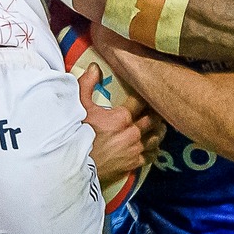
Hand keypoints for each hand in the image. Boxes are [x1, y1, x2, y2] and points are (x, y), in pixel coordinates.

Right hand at [80, 64, 163, 182]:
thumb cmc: (75, 135)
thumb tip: (96, 67)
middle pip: (152, 120)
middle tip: (159, 107)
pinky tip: (154, 146)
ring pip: (155, 137)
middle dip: (156, 113)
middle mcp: (132, 132)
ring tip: (159, 125)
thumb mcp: (78, 107)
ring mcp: (135, 149)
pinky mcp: (133, 164)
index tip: (148, 92)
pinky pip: (151, 155)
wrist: (74, 166)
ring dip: (158, 130)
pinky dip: (154, 149)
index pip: (141, 102)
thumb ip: (87, 84)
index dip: (145, 96)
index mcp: (121, 117)